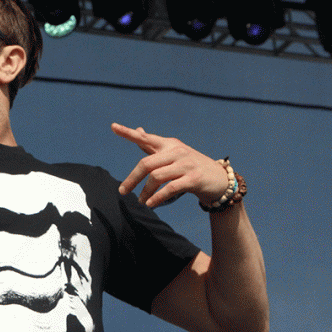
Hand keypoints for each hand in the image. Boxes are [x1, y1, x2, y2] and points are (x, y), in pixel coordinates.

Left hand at [111, 123, 227, 207]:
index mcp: (169, 144)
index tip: (113, 127)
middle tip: (122, 191)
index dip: (128, 133)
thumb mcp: (172, 153)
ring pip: (156, 177)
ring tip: (140, 201)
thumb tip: (138, 131)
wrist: (219, 180)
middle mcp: (176, 151)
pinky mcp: (194, 179)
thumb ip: (153, 145)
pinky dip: (157, 198)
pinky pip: (170, 188)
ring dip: (145, 192)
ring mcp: (186, 164)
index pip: (145, 138)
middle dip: (132, 179)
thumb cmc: (190, 166)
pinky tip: (151, 204)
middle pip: (146, 163)